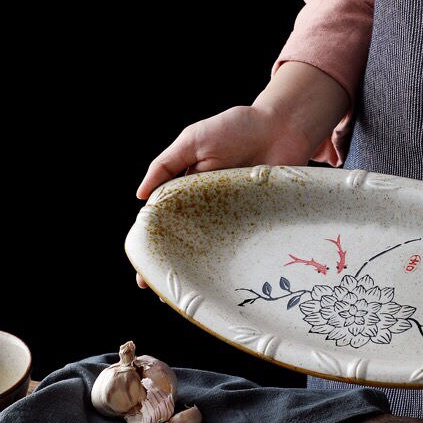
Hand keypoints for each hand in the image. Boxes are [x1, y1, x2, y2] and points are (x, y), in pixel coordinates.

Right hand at [135, 61, 349, 288]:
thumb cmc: (237, 128)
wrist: (283, 127)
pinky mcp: (260, 222)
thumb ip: (165, 165)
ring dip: (203, 275)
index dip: (153, 247)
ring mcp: (236, 218)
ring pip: (216, 253)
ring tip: (189, 296)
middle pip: (189, 245)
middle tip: (160, 291)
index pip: (167, 224)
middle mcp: (211, 208)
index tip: (143, 273)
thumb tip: (140, 196)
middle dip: (174, 270)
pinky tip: (225, 282)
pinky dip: (238, 265)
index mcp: (190, 191)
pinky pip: (246, 247)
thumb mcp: (193, 141)